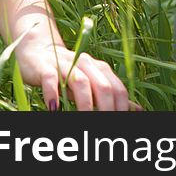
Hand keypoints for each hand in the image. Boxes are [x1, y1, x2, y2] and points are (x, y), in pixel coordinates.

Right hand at [14, 40, 135, 110]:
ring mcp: (65, 64)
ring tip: (83, 119)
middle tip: (104, 125)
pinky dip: (53, 93)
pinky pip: (50, 78)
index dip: (122, 107)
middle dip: (106, 108)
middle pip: (102, 85)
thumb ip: (112, 95)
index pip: (117, 88)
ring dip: (84, 104)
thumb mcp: (91, 82)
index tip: (120, 122)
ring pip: (80, 82)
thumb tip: (138, 109)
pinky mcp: (45, 66)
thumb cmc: (68, 72)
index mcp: (100, 68)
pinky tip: (54, 108)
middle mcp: (86, 64)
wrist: (37, 50)